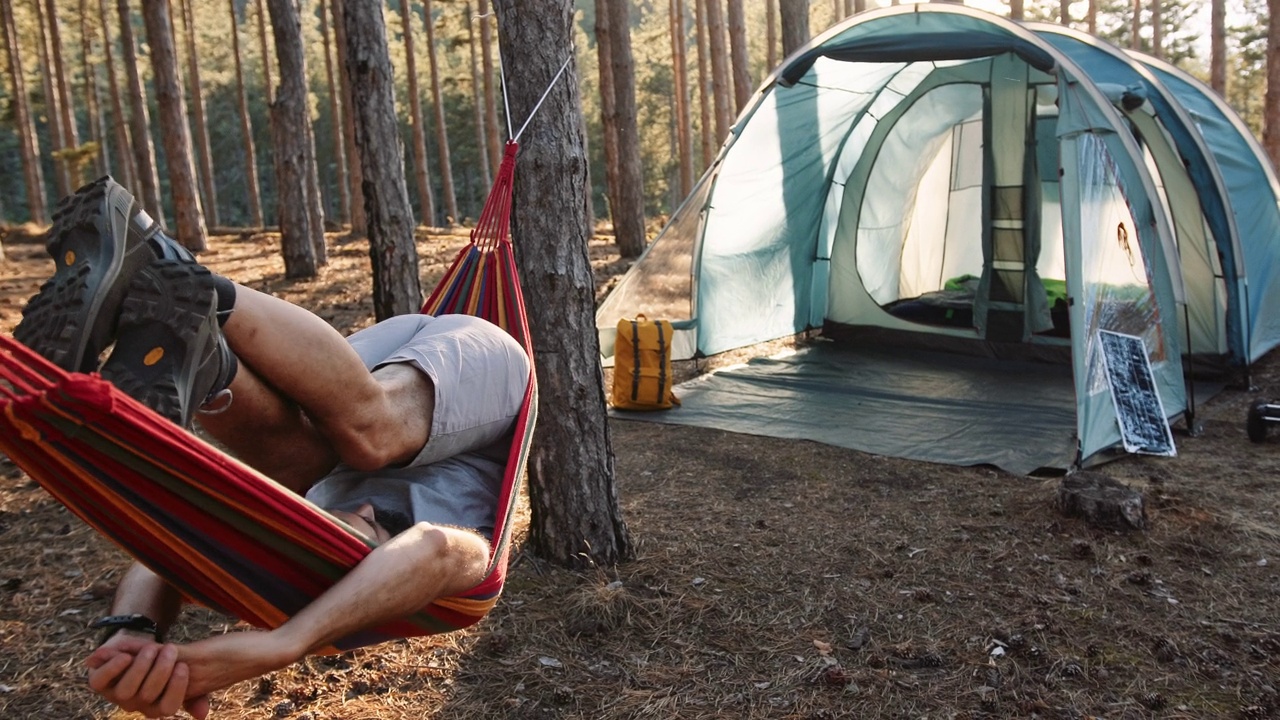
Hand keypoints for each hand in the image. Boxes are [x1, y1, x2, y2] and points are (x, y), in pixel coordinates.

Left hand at [86, 634, 208, 717]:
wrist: (134, 650)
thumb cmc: (160, 663)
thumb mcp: (179, 674)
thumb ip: (194, 693)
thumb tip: (202, 715)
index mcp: (155, 707)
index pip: (168, 707)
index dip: (175, 687)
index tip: (183, 666)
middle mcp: (135, 705)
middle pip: (147, 696)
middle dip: (160, 669)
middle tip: (170, 648)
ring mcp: (115, 695)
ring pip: (125, 691)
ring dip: (140, 666)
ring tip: (152, 647)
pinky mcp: (98, 683)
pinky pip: (100, 682)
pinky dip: (113, 668)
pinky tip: (127, 656)